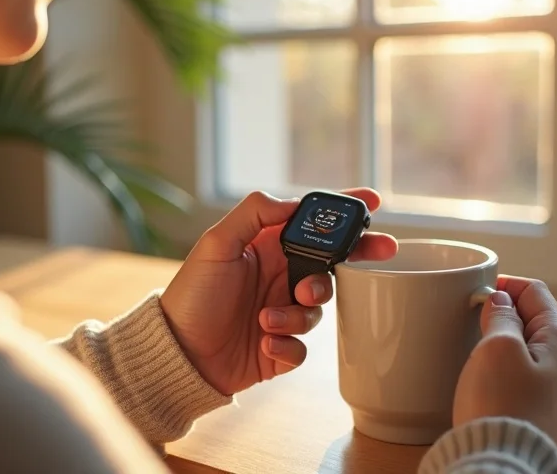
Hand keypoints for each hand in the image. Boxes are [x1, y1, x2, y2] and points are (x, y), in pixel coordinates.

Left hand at [160, 189, 397, 396]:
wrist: (177, 354)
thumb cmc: (191, 296)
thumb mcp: (215, 245)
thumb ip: (253, 214)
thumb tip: (292, 202)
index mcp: (265, 248)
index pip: (310, 223)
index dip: (341, 211)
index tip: (372, 200)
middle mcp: (277, 277)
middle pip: (330, 263)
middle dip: (356, 256)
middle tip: (379, 251)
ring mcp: (281, 312)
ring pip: (318, 308)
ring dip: (298, 314)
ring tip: (267, 319)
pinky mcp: (280, 348)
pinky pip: (304, 346)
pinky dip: (288, 345)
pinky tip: (264, 343)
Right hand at [453, 275, 556, 447]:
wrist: (502, 461)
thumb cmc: (502, 406)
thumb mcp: (497, 347)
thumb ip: (501, 316)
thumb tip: (501, 302)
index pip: (536, 292)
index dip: (505, 284)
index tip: (477, 290)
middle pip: (535, 319)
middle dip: (504, 311)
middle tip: (472, 315)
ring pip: (528, 347)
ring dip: (502, 339)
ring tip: (476, 344)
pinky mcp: (540, 409)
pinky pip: (524, 374)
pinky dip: (504, 364)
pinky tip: (486, 375)